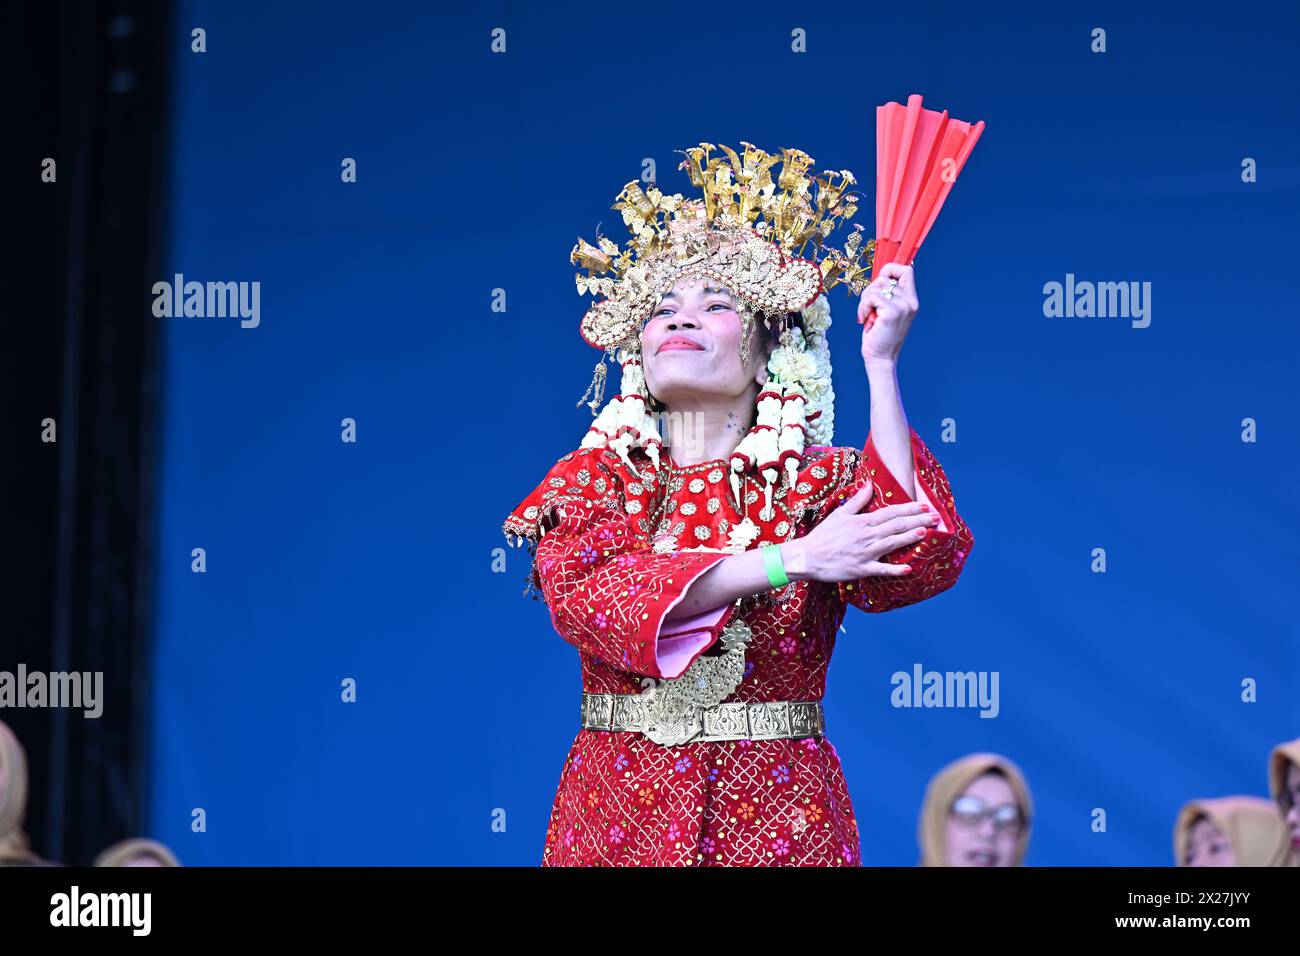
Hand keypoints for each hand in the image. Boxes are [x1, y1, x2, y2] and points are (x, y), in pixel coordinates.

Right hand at [780, 480, 937, 582]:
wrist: (807, 557)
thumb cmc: (824, 535)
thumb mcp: (840, 514)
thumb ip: (857, 500)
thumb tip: (869, 485)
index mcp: (862, 522)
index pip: (890, 512)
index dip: (909, 509)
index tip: (925, 506)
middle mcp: (866, 536)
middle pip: (895, 526)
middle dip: (917, 521)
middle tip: (935, 518)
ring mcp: (865, 553)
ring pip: (891, 544)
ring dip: (909, 538)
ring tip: (925, 533)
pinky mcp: (861, 569)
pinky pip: (881, 570)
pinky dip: (895, 569)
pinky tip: (909, 567)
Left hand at [858, 262, 918, 364]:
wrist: (880, 358)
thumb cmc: (879, 334)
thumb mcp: (885, 311)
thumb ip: (887, 294)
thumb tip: (880, 275)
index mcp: (911, 300)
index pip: (907, 270)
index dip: (891, 269)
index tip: (879, 280)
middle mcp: (910, 302)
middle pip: (885, 277)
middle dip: (870, 289)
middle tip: (868, 307)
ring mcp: (903, 307)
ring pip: (877, 286)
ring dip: (865, 300)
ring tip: (866, 314)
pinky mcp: (892, 312)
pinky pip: (872, 296)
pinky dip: (863, 306)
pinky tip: (864, 319)